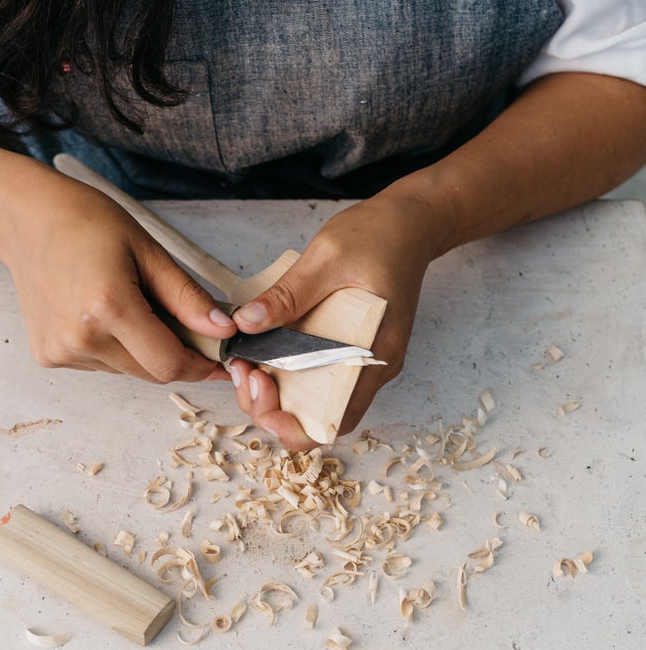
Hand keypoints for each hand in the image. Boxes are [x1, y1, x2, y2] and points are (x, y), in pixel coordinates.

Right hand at [0, 164, 236, 379]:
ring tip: (126, 302)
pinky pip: (101, 365)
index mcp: (108, 307)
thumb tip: (223, 331)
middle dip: (173, 354)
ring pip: (127, 370)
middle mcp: (80, 337)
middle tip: (175, 319)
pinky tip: (99, 312)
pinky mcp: (48, 356)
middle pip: (150, 372)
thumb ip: (187, 297)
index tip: (215, 357)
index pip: (169, 364)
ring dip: (141, 349)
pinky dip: (113, 347)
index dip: (199, 364)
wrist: (26, 219)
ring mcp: (60, 351)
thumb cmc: (86, 222)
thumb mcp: (148, 250)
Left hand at [226, 188, 445, 446]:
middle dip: (271, 407)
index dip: (292, 425)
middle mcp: (372, 368)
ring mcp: (362, 362)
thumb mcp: (326, 258)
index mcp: (375, 353)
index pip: (335, 421)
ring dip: (275, 394)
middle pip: (317, 419)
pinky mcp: (350, 350)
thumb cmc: (379, 237)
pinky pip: (316, 379)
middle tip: (242, 369)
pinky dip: (286, 376)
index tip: (258, 390)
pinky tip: (264, 353)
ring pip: (314, 403)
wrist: (408, 224)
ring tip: (246, 362)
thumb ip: (287, 295)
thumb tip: (247, 323)